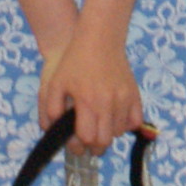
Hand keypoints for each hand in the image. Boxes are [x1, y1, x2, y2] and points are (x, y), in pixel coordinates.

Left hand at [40, 29, 149, 152]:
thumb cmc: (75, 61)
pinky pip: (134, 121)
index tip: (74, 144)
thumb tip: (53, 129)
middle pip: (104, 141)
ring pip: (119, 133)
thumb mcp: (55, 83)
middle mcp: (107, 103)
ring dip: (108, 135)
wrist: (99, 38)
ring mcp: (123, 99)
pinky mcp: (134, 94)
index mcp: (87, 101)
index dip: (79, 146)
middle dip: (94, 147)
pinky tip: (114, 119)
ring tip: (98, 126)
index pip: (87, 138)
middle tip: (87, 142)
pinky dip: (125, 126)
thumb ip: (51, 109)